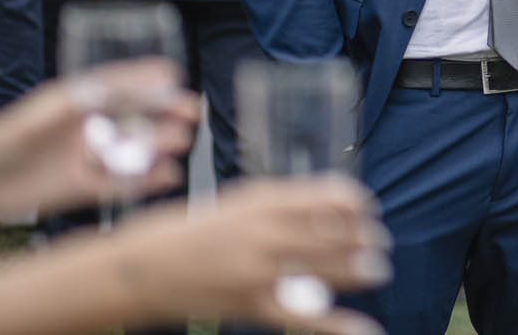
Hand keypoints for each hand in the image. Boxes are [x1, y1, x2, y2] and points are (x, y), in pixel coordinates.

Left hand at [0, 59, 197, 228]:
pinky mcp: (80, 189)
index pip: (119, 87)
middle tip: (190, 110)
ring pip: (130, 151)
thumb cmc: (0, 140)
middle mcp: (82, 129)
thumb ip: (82, 100)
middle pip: (132, 119)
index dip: (146, 80)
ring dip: (157, 145)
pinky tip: (167, 176)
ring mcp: (83, 159)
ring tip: (181, 141)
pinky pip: (119, 184)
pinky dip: (144, 182)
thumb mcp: (44, 111)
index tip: (174, 75)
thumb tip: (118, 87)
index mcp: (73, 103)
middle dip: (163, 114)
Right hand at [110, 175, 389, 332]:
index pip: (327, 196)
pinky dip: (337, 325)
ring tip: (377, 269)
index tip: (366, 207)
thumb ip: (278, 202)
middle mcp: (266, 232)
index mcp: (262, 201)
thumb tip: (322, 204)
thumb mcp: (234, 202)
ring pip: (327, 269)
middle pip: (334, 233)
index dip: (355, 202)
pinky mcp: (250, 305)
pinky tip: (363, 328)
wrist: (138, 270)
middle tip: (379, 241)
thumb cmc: (185, 232)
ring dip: (359, 269)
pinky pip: (304, 316)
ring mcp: (260, 270)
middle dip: (364, 237)